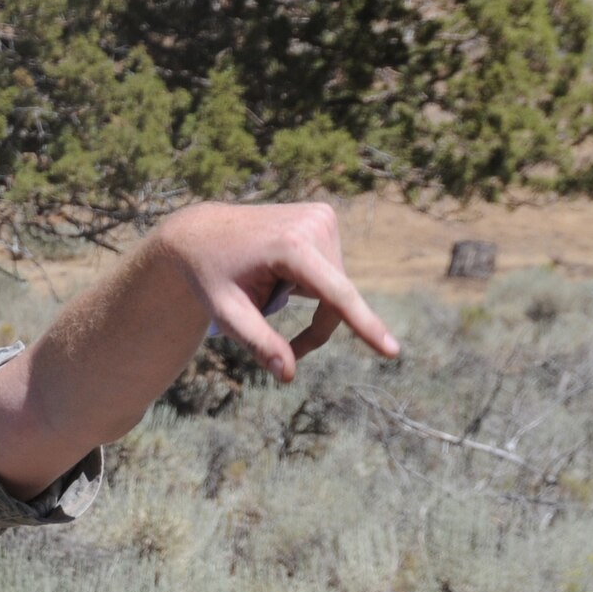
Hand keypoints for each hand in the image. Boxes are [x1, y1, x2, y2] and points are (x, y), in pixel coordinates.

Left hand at [158, 202, 397, 380]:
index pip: (336, 295)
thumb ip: (258, 342)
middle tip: (273, 330)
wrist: (200, 234)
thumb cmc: (210, 277)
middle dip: (315, 323)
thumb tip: (288, 375)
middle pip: (337, 298)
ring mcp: (322, 217)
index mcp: (290, 246)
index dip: (365, 325)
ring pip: (337, 287)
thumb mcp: (226, 313)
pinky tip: (278, 269)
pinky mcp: (325, 216)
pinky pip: (331, 270)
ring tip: (266, 283)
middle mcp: (314, 224)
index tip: (392, 351)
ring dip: (310, 299)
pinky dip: (311, 282)